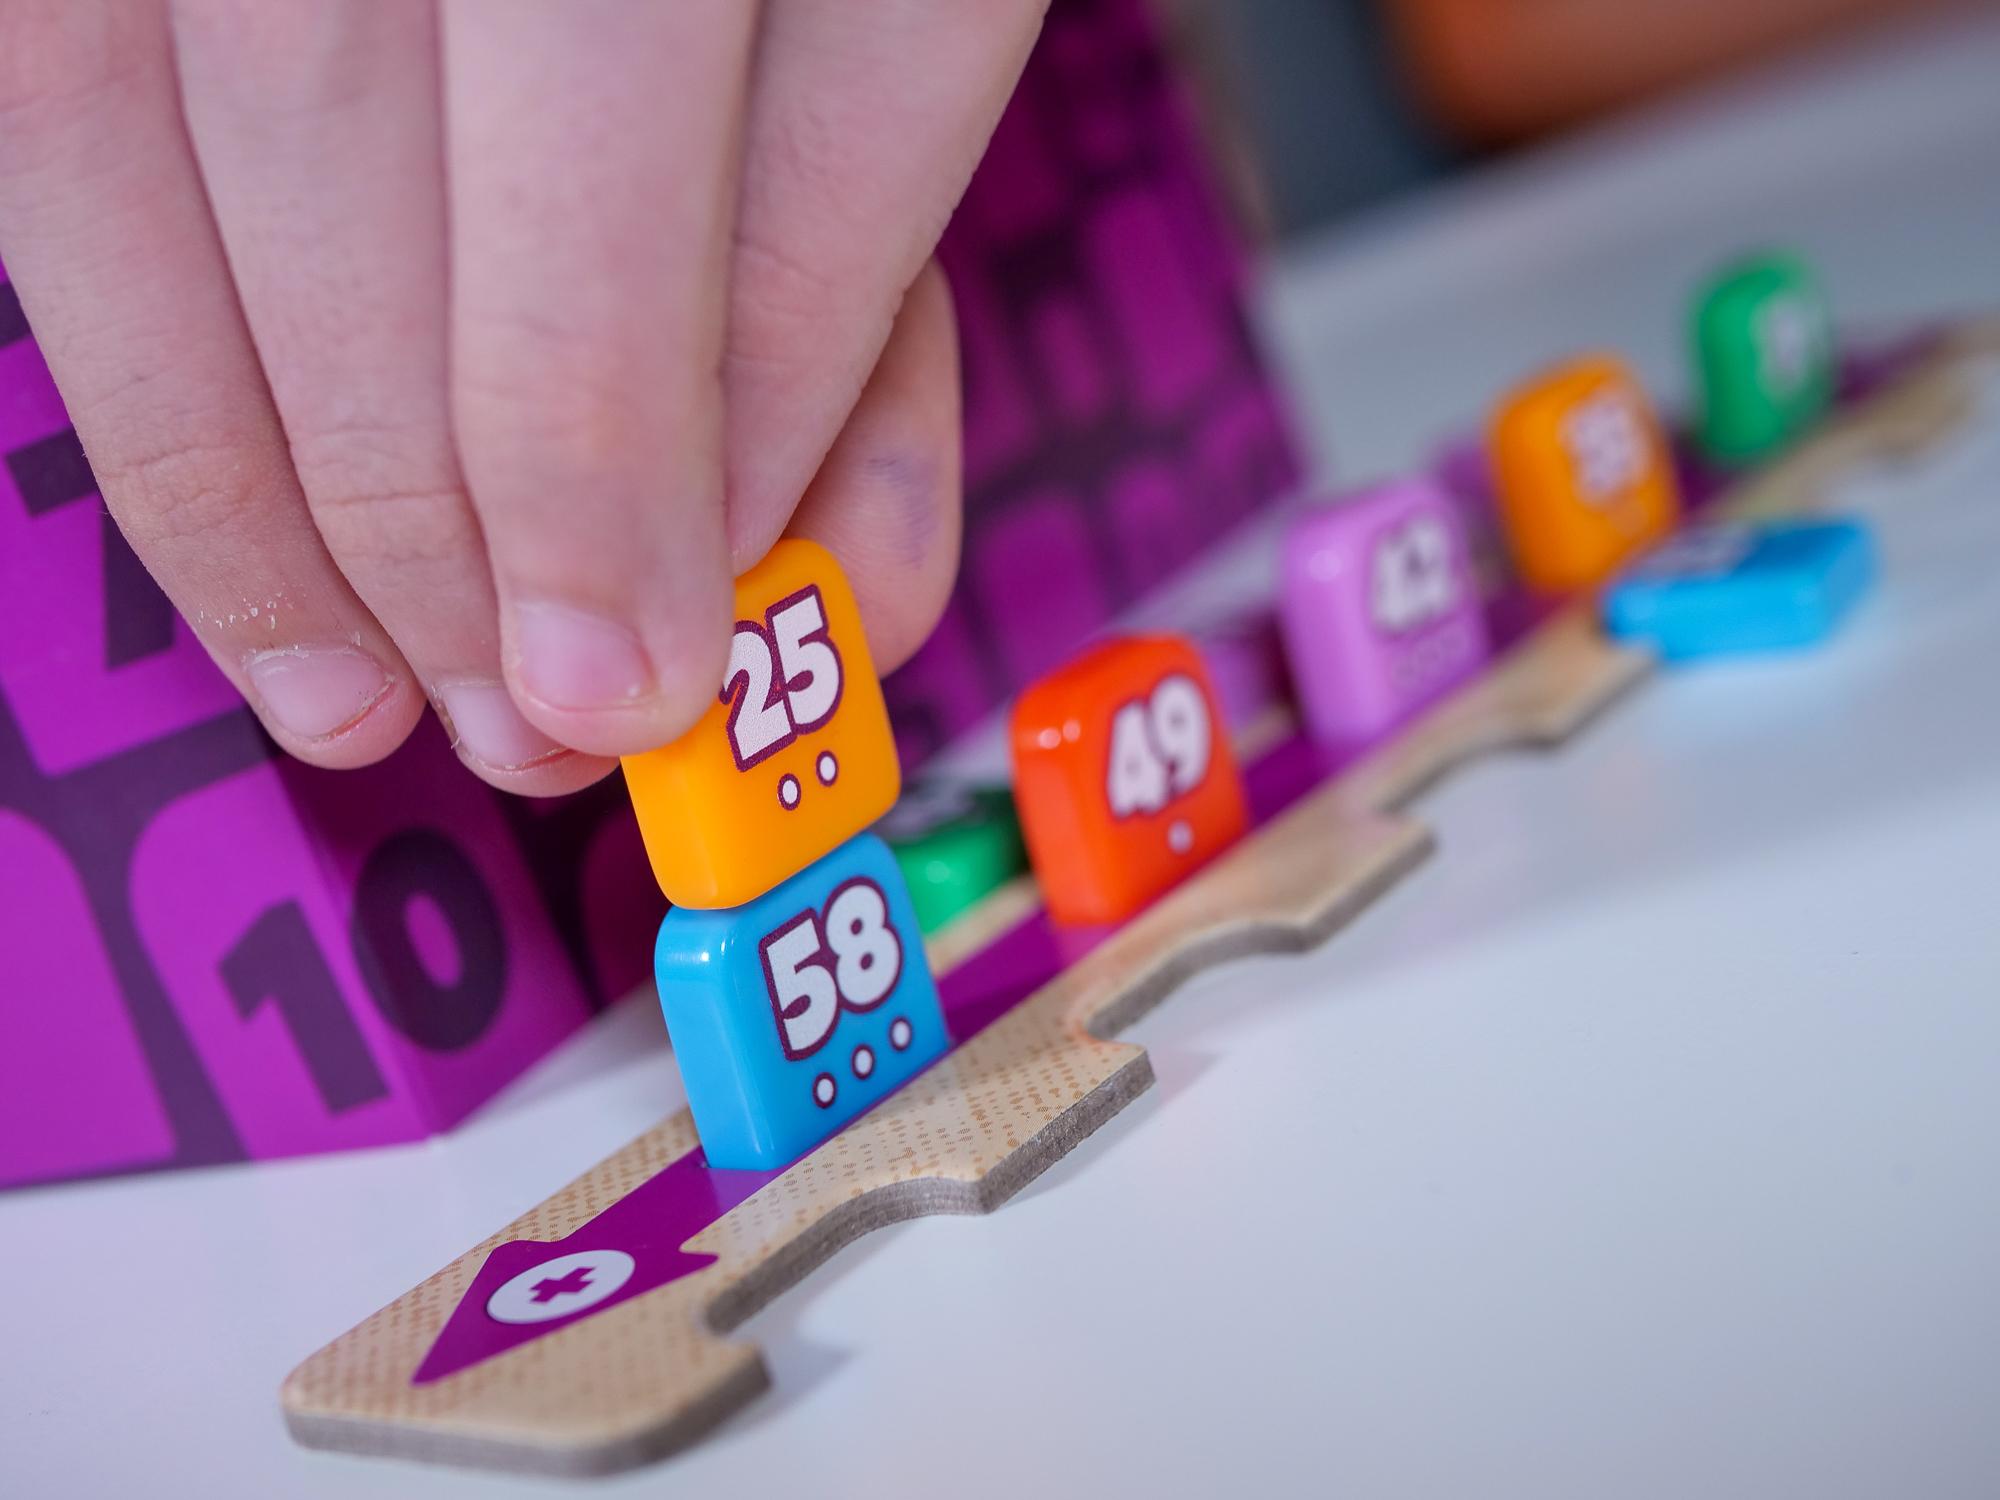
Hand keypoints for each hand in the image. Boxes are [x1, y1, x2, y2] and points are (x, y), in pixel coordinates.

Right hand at [0, 1, 1044, 792]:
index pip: (597, 173)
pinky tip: (221, 505)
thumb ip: (831, 251)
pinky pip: (34, 110)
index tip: (627, 683)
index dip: (590, 467)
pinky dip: (126, 339)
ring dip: (238, 475)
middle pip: (338, 171)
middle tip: (511, 718)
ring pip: (120, 141)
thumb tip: (746, 551)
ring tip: (344, 686)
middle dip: (427, 506)